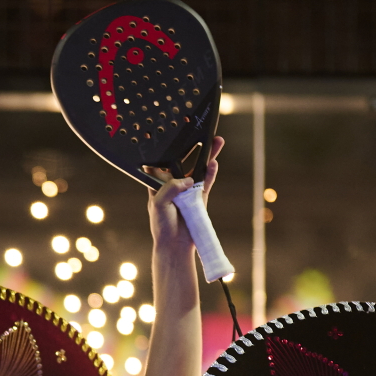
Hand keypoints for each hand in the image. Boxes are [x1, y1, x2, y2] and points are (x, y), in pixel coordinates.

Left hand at [145, 136, 223, 252]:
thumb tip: (189, 179)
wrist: (175, 245)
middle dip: (193, 144)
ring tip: (216, 140)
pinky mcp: (201, 196)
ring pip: (199, 167)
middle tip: (201, 129)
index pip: (162, 159)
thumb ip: (170, 188)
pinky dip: (211, 172)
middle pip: (185, 158)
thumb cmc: (161, 225)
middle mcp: (174, 182)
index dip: (167, 146)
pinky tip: (214, 162)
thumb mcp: (159, 203)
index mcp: (158, 181)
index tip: (173, 130)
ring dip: (208, 154)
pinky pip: (207, 181)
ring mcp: (188, 188)